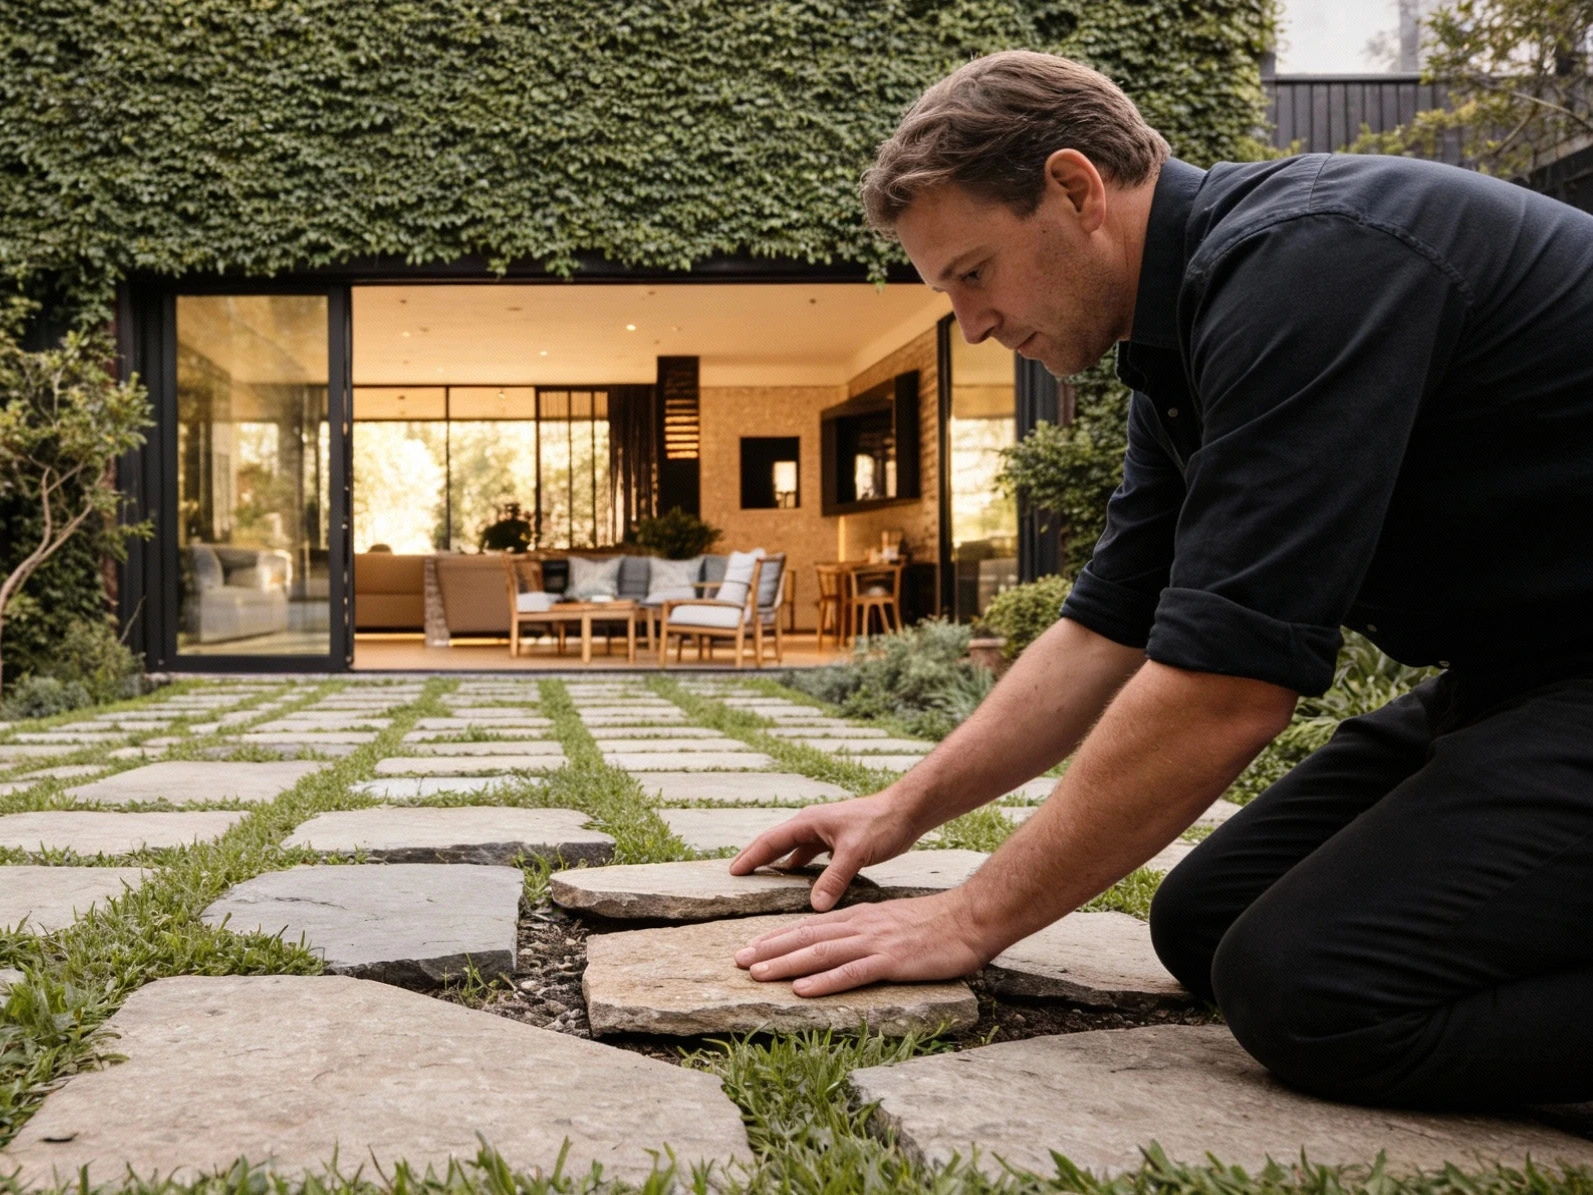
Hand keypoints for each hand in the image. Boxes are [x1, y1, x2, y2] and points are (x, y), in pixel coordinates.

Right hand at [727, 792, 922, 910]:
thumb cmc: (881, 824)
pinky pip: (810, 855)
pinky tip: (799, 880)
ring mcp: (824, 832)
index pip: (770, 841)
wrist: (906, 811)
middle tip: (736, 874)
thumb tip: (815, 907)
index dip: (750, 857)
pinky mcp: (837, 840)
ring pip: (793, 849)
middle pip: (776, 843)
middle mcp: (812, 825)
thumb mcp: (856, 853)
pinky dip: (800, 867)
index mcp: (809, 822)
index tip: (732, 872)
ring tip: (762, 880)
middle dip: (756, 858)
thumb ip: (834, 879)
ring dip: (778, 863)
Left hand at [733, 891, 990, 995]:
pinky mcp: (891, 961)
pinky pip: (851, 973)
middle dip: (770, 950)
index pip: (809, 928)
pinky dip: (824, 982)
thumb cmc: (936, 924)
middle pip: (806, 938)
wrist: (970, 918)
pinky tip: (802, 990)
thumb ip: (867, 932)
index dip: (778, 938)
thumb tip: (844, 943)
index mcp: (859, 918)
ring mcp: (874, 943)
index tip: (751, 947)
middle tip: (738, 962)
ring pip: (820, 954)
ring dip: (786, 964)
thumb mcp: (892, 922)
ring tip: (757, 974)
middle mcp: (860, 927)